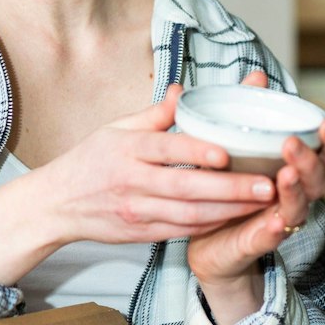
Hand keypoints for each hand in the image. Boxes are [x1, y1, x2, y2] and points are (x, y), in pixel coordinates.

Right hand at [0, 85, 276, 285]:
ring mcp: (138, 211)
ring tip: (263, 203)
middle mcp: (133, 182)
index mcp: (127, 150)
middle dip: (230, 189)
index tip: (227, 153)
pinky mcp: (143, 233)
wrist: (57, 204)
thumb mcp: (115, 129)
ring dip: (230, 211)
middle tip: (267, 184)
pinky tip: (237, 217)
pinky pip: (183, 231)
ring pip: (190, 215)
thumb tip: (184, 91)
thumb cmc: (90, 161)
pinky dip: (212, 225)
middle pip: (187, 188)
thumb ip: (154, 114)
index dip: (197, 152)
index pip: (166, 149)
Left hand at [188, 70, 324, 324]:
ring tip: (285, 175)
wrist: (206, 240)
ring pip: (299, 207)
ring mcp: (278, 221)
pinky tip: (273, 223)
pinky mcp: (255, 243)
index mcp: (296, 169)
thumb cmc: (230, 187)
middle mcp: (295, 195)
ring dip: (295, 190)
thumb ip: (248, 112)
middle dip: (310, 160)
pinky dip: (273, 230)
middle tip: (291, 143)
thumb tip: (256, 76)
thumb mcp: (237, 145)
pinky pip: (268, 238)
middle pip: (319, 179)